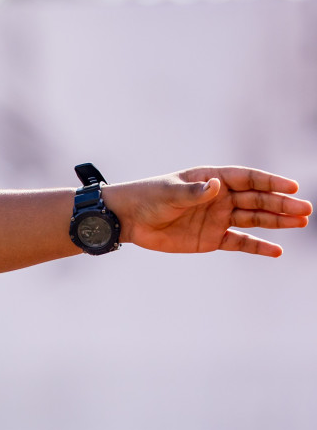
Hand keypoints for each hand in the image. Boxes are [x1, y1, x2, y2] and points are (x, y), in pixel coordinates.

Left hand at [104, 167, 310, 256]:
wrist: (130, 220)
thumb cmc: (148, 198)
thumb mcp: (169, 193)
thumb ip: (193, 191)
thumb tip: (214, 185)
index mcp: (213, 179)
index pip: (248, 178)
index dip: (270, 182)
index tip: (292, 187)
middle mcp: (220, 197)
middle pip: (257, 200)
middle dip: (281, 204)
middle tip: (305, 210)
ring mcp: (218, 218)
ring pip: (254, 219)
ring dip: (277, 222)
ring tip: (300, 223)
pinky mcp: (212, 238)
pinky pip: (240, 242)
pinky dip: (258, 246)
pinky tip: (277, 251)